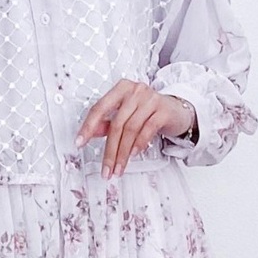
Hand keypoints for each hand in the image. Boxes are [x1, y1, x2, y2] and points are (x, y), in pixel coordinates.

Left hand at [74, 79, 196, 178]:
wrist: (177, 110)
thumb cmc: (147, 111)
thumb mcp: (125, 114)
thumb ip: (107, 122)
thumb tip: (90, 133)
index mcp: (121, 89)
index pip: (99, 107)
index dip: (88, 127)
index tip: (80, 142)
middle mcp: (135, 91)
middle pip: (116, 123)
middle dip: (109, 150)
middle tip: (106, 168)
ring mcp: (150, 99)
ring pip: (131, 129)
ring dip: (123, 153)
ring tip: (118, 168)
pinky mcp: (163, 110)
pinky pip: (147, 129)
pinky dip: (138, 144)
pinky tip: (133, 155)